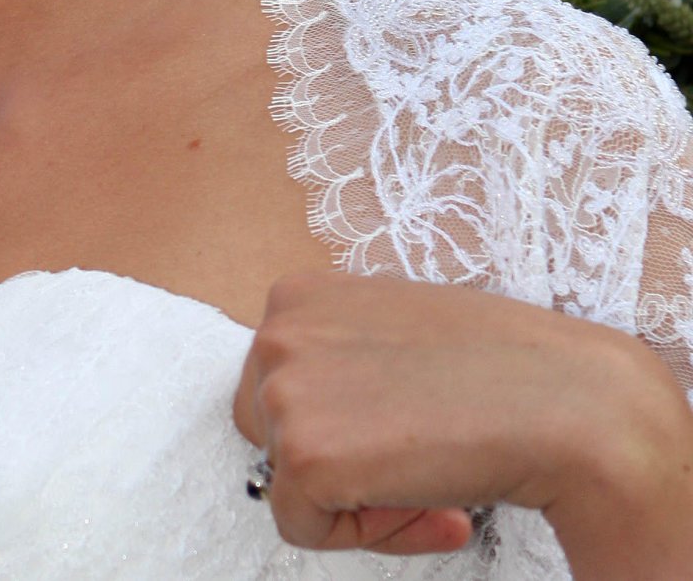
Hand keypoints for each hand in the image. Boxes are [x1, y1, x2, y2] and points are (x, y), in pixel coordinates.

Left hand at [232, 271, 681, 563]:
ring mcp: (285, 388)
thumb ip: (342, 354)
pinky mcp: (304, 455)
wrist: (564, 401)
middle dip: (335, 460)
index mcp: (299, 295)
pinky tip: (440, 511)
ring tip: (435, 486)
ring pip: (286, 480)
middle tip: (416, 470)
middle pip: (267, 430)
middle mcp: (278, 329)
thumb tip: (317, 410)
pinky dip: (368, 536)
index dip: (338, 423)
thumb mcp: (392, 330)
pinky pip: (304, 526)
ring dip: (358, 499)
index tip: (401, 434)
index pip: (276, 383)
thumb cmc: (496, 364)